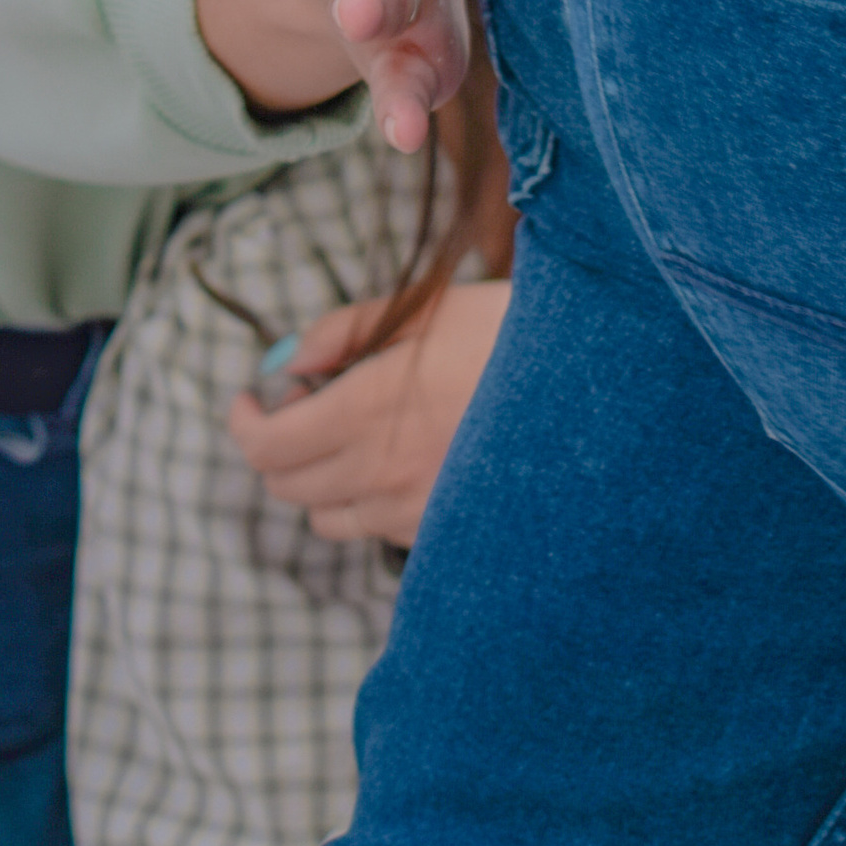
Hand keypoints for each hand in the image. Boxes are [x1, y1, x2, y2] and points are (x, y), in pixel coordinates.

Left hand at [229, 280, 510, 545]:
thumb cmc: (513, 336)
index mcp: (371, 410)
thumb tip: (290, 362)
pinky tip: (401, 461)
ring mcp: (416, 513)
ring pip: (327, 517)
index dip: (245, 422)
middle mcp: (384, 473)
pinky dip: (367, 501)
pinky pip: (377, 532)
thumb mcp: (426, 308)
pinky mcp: (447, 537)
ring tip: (352, 436)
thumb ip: (344, 330)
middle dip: (276, 447)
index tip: (249, 398)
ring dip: (320, 479)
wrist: (599, 392)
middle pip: (288, 486)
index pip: (268, 446)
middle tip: (302, 406)